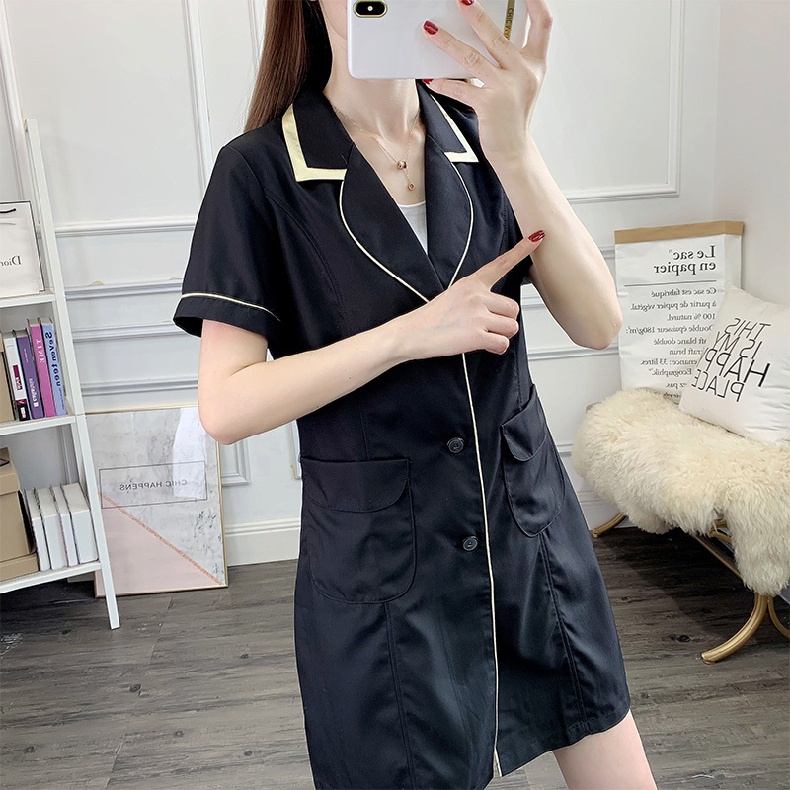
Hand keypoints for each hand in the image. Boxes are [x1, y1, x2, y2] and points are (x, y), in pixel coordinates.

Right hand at [395, 235, 543, 359]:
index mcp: (471, 283)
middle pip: (513, 308)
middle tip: (487, 327)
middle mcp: (477, 295)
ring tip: (484, 336)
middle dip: (504, 321)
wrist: (412, 333)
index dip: (522, 251)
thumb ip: (476, 297)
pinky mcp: (477, 334)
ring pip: (511, 327)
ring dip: (501, 335)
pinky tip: (483, 346)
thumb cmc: (431, 318)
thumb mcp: (453, 296)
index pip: (500, 264)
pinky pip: (502, 343)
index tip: (537, 237)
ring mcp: (478, 315)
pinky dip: (496, 349)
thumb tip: (495, 311)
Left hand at [422, 0, 552, 162]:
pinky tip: (430, 78)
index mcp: (535, 62)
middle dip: (476, 15)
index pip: (542, 23)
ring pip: (472, 58)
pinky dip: (442, 83)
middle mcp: (523, 72)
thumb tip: (484, 34)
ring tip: (431, 31)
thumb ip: (510, 59)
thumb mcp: (522, 82)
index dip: (535, 1)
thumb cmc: (514, 115)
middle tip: (460, 0)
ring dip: (448, 43)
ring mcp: (507, 88)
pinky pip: (461, 88)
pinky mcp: (489, 105)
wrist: (515, 150)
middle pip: (496, 35)